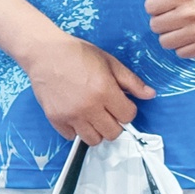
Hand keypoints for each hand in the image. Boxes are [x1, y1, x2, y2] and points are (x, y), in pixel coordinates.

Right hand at [26, 29, 153, 144]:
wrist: (45, 53)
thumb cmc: (77, 54)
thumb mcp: (109, 62)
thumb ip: (130, 81)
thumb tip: (150, 94)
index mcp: (104, 91)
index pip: (128, 116)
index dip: (127, 110)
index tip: (120, 103)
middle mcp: (89, 107)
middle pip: (113, 133)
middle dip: (115, 123)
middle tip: (108, 110)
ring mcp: (71, 116)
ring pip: (94, 140)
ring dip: (97, 130)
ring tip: (93, 115)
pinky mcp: (55, 120)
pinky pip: (72, 137)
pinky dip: (77, 130)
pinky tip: (77, 115)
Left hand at [139, 0, 194, 58]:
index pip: (149, 7)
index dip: (157, 3)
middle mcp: (192, 12)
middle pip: (155, 26)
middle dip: (163, 19)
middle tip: (176, 11)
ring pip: (165, 42)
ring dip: (171, 34)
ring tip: (182, 23)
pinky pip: (181, 53)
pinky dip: (184, 45)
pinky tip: (191, 33)